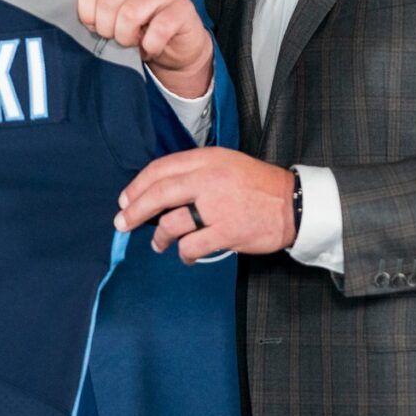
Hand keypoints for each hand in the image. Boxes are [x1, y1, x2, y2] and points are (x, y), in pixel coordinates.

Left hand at [76, 0, 212, 98]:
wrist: (174, 48)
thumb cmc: (137, 31)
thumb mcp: (109, 17)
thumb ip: (89, 6)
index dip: (87, 15)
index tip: (94, 29)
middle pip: (108, 2)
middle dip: (107, 30)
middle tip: (116, 39)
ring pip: (130, 14)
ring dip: (127, 38)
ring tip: (132, 43)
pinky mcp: (182, 8)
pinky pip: (159, 28)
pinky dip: (149, 45)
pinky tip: (150, 47)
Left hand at [115, 147, 295, 263]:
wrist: (293, 203)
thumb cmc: (257, 185)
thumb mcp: (225, 164)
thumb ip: (194, 172)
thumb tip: (158, 190)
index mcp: (207, 159)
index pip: (161, 169)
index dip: (138, 186)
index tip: (125, 199)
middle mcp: (209, 179)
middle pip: (159, 194)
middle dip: (135, 211)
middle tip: (122, 223)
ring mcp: (217, 206)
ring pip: (172, 223)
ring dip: (160, 237)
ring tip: (159, 244)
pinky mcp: (227, 231)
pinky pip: (192, 245)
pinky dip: (184, 254)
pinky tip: (185, 255)